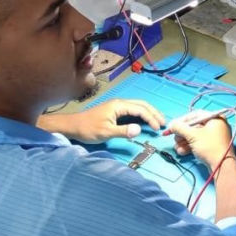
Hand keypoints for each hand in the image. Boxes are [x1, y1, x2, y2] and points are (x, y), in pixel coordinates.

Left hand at [39, 99, 165, 143]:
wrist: (72, 126)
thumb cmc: (88, 129)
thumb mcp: (106, 132)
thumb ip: (123, 131)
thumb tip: (139, 130)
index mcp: (119, 105)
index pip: (141, 109)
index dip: (151, 118)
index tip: (158, 128)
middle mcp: (119, 103)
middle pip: (142, 104)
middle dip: (154, 113)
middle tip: (163, 123)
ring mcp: (117, 106)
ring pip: (138, 106)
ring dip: (149, 112)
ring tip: (158, 121)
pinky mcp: (114, 110)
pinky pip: (133, 109)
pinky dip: (142, 114)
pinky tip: (145, 120)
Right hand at [168, 110, 233, 167]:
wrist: (221, 166)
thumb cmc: (210, 146)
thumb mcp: (192, 135)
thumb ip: (180, 128)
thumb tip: (172, 125)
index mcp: (215, 118)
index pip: (195, 115)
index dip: (182, 121)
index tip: (172, 126)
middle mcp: (216, 125)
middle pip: (194, 126)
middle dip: (182, 134)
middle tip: (175, 139)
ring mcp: (215, 136)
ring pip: (195, 136)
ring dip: (184, 141)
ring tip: (177, 147)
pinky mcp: (212, 146)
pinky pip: (199, 143)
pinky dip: (190, 146)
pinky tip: (182, 151)